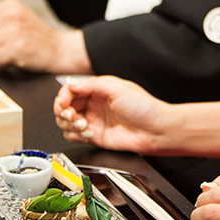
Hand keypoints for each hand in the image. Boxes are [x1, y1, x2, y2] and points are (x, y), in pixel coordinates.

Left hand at [0, 0, 90, 72]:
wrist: (59, 49)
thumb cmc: (37, 36)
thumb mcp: (18, 17)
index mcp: (10, 5)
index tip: (0, 36)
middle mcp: (10, 15)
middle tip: (8, 45)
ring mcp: (13, 31)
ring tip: (11, 51)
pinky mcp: (15, 48)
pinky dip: (1, 63)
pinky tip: (15, 57)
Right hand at [53, 76, 173, 154]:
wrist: (155, 130)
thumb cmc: (143, 107)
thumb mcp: (117, 88)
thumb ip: (92, 84)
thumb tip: (71, 84)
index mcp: (98, 89)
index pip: (70, 90)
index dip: (63, 96)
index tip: (64, 103)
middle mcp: (93, 104)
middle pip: (64, 106)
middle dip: (63, 111)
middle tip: (71, 115)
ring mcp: (92, 120)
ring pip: (65, 122)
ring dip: (69, 123)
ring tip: (82, 124)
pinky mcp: (93, 136)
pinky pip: (72, 135)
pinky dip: (75, 135)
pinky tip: (87, 132)